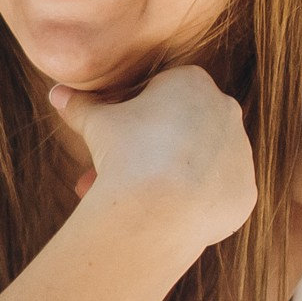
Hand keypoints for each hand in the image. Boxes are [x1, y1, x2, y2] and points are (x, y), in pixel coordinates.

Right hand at [53, 63, 254, 259]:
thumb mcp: (96, 123)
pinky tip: (167, 217)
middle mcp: (225, 110)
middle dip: (146, 152)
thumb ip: (81, 105)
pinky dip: (194, 203)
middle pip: (180, 130)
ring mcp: (240, 152)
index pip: (160, 93)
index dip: (132, 117)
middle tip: (114, 176)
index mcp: (192, 82)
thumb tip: (56, 93)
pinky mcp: (245, 190)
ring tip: (133, 204)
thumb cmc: (127, 152)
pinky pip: (217, 194)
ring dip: (171, 176)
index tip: (111, 141)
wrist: (160, 205)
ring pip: (199, 163)